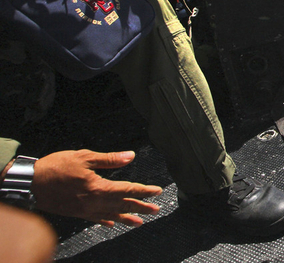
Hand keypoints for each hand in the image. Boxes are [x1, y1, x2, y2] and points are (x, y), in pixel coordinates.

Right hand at [32, 150, 160, 227]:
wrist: (31, 183)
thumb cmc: (56, 167)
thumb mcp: (84, 157)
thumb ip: (109, 159)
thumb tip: (130, 156)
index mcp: (98, 187)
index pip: (128, 189)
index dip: (144, 190)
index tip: (157, 191)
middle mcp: (94, 202)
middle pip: (123, 205)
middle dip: (141, 207)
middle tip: (155, 210)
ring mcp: (85, 210)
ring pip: (111, 214)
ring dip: (127, 217)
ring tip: (140, 222)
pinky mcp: (76, 212)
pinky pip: (95, 218)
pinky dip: (106, 220)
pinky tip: (113, 223)